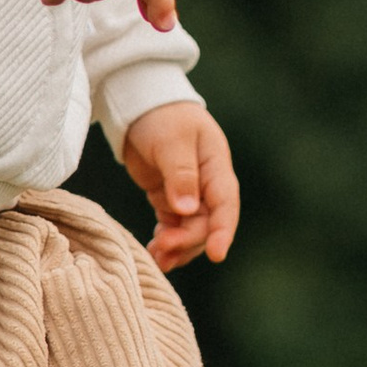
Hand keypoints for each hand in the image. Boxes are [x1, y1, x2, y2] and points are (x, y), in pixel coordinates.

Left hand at [121, 101, 239, 272]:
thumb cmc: (162, 116)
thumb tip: (187, 208)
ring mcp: (189, 194)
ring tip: (157, 260)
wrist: (142, 106)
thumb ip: (180, 174)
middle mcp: (207, 185)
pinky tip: (154, 252)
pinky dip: (166, 241)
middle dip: (187, 240)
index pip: (225, 205)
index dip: (222, 231)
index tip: (216, 254)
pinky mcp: (170, 199)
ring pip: (190, 230)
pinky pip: (173, 227)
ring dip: (176, 247)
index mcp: (216, 167)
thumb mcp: (172, 141)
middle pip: (205, 223)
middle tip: (162, 250)